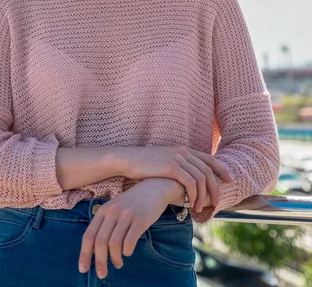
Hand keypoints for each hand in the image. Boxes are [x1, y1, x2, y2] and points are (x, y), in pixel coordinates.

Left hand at [78, 178, 179, 279]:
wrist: (155, 187)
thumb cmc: (133, 202)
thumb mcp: (115, 208)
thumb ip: (105, 224)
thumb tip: (94, 250)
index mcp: (104, 210)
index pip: (89, 235)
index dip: (84, 254)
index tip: (83, 269)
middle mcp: (113, 211)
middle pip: (100, 242)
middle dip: (99, 262)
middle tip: (102, 274)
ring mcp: (126, 214)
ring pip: (114, 244)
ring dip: (115, 259)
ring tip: (118, 264)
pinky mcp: (141, 219)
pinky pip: (129, 242)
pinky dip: (127, 251)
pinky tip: (128, 252)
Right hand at [119, 145, 233, 212]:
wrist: (128, 159)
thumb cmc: (145, 165)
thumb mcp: (165, 162)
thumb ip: (178, 167)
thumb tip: (188, 181)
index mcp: (183, 149)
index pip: (209, 159)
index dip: (221, 169)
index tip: (229, 180)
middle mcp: (183, 151)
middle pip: (208, 170)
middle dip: (215, 188)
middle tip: (217, 202)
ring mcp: (178, 158)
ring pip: (201, 179)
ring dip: (204, 196)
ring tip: (201, 208)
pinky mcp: (172, 166)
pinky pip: (191, 183)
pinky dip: (195, 195)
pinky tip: (192, 204)